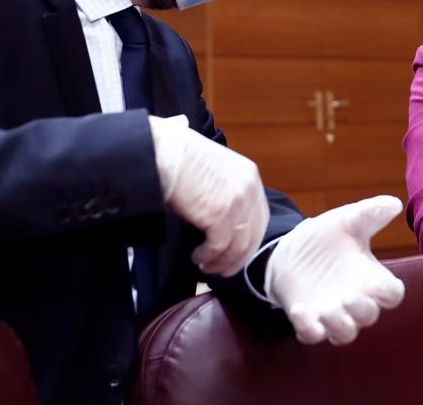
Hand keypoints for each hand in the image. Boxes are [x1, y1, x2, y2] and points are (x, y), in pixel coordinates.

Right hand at [149, 115, 268, 277]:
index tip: (234, 254)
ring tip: (206, 266)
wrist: (163, 152)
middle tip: (222, 269)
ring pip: (238, 245)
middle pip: (252, 235)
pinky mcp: (219, 213)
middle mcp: (249, 188)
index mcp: (250, 176)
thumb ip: (225, 193)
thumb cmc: (180, 158)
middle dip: (237, 257)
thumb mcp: (214, 172)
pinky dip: (208, 256)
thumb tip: (222, 221)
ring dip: (222, 261)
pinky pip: (219, 246)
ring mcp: (236, 201)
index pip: (259, 218)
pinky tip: (198, 258)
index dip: (248, 240)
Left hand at [265, 196, 406, 345]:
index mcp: (370, 278)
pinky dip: (307, 327)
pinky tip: (298, 309)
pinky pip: (311, 335)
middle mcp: (354, 300)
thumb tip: (394, 203)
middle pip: (368, 317)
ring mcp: (331, 313)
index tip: (377, 283)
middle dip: (361, 310)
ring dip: (338, 325)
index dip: (388, 293)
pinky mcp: (308, 319)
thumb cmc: (327, 237)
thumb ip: (370, 213)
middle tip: (347, 297)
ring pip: (344, 334)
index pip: (392, 294)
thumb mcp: (347, 221)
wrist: (290, 249)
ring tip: (326, 309)